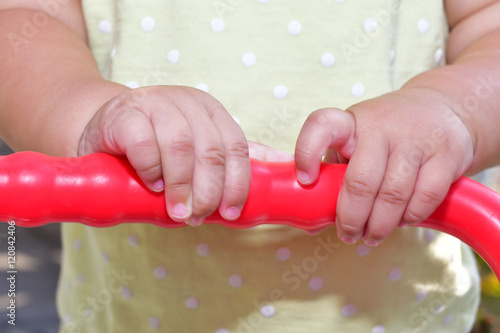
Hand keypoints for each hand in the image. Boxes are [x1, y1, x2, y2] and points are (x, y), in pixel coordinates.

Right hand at [78, 85, 250, 225]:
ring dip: (181, 185)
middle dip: (208, 190)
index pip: (236, 147)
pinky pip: (145, 144)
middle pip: (211, 150)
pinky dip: (152, 169)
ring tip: (176, 210)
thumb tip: (284, 166)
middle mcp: (188, 102)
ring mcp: (155, 102)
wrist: (107, 130)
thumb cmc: (158, 147)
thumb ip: (235, 158)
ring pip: (181, 145)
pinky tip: (153, 184)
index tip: (230, 213)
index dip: (237, 184)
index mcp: (212, 111)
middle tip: (198, 216)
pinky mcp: (125, 113)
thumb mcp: (199, 151)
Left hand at [295, 87, 473, 244]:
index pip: (321, 125)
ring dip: (379, 225)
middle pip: (360, 181)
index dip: (307, 153)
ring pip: (393, 195)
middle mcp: (381, 126)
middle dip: (350, 218)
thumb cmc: (386, 134)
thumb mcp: (355, 143)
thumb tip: (313, 224)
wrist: (441, 108)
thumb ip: (334, 176)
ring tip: (372, 235)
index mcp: (351, 123)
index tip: (305, 180)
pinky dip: (410, 217)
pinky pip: (425, 197)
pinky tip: (402, 221)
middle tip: (348, 234)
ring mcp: (416, 138)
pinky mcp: (447, 153)